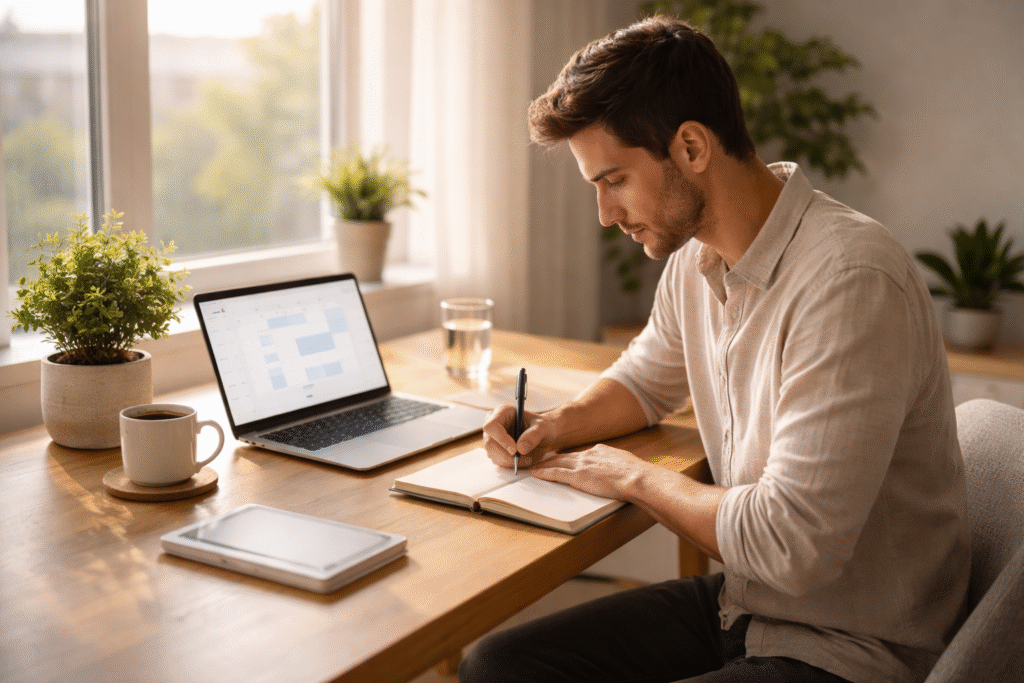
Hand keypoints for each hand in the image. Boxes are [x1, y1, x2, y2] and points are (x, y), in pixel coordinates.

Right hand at [481, 404, 559, 468]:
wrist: (543, 436)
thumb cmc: (542, 427)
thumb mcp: (543, 428)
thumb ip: (534, 435)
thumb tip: (520, 448)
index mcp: (503, 412)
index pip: (491, 426)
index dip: (501, 439)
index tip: (514, 450)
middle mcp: (494, 424)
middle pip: (488, 443)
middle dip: (504, 454)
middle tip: (520, 459)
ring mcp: (493, 438)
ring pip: (492, 454)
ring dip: (509, 461)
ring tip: (527, 459)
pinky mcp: (495, 450)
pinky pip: (497, 460)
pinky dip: (509, 464)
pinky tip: (522, 460)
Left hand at [529, 444, 646, 500]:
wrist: (636, 477)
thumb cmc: (635, 475)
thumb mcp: (624, 464)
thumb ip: (616, 464)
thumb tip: (618, 469)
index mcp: (600, 451)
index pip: (580, 454)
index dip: (569, 458)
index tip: (562, 459)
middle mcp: (588, 455)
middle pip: (565, 456)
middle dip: (552, 459)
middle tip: (540, 460)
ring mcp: (582, 465)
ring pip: (557, 463)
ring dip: (544, 465)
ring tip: (533, 466)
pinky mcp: (578, 476)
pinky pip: (556, 473)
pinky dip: (544, 473)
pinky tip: (535, 473)